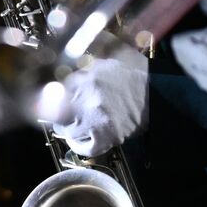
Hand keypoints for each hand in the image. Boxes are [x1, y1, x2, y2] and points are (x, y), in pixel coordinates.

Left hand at [51, 32, 148, 156]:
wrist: (158, 95)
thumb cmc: (133, 76)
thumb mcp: (108, 59)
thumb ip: (85, 62)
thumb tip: (65, 60)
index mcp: (85, 78)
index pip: (52, 91)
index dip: (50, 96)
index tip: (49, 99)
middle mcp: (86, 99)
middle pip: (54, 113)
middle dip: (58, 113)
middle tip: (66, 113)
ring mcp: (94, 120)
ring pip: (66, 131)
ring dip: (70, 129)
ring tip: (79, 124)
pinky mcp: (105, 138)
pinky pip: (83, 147)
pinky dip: (81, 145)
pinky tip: (85, 138)